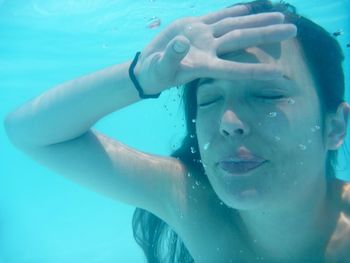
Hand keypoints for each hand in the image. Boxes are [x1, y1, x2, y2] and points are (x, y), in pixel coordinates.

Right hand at [134, 5, 296, 94]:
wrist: (150, 66)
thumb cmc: (155, 74)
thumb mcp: (159, 69)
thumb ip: (171, 58)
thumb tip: (182, 42)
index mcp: (203, 65)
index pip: (234, 69)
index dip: (256, 70)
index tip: (279, 72)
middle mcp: (209, 50)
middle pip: (242, 39)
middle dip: (267, 34)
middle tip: (293, 30)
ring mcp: (204, 36)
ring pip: (234, 26)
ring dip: (257, 20)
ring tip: (281, 16)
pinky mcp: (195, 26)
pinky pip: (218, 17)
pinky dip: (234, 12)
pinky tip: (249, 9)